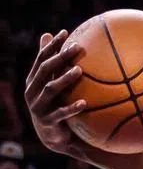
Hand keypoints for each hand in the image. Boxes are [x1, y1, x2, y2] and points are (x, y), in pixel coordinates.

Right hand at [24, 31, 87, 154]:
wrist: (52, 136)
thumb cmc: (55, 104)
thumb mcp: (53, 85)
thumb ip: (53, 64)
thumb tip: (51, 35)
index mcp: (33, 80)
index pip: (41, 58)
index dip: (52, 45)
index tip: (65, 32)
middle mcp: (32, 91)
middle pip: (45, 70)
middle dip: (60, 57)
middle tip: (76, 47)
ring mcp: (38, 106)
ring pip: (50, 89)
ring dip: (64, 78)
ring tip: (79, 70)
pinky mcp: (47, 121)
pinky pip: (60, 114)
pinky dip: (72, 108)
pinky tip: (85, 102)